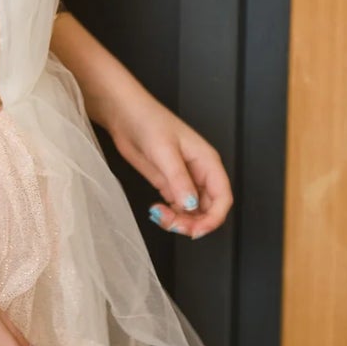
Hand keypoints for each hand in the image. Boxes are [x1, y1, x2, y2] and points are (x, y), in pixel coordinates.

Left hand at [109, 85, 232, 238]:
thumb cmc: (148, 121)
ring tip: (159, 216)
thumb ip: (179, 180)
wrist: (123, 114)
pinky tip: (156, 211)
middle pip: (209, 208)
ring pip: (193, 211)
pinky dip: (170, 215)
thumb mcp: (164, 151)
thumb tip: (191, 205)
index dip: (214, 218)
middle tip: (171, 225)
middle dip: (194, 223)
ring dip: (180, 221)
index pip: (223, 197)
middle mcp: (199, 172)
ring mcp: (184, 178)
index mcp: (207, 161)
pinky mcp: (168, 183)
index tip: (196, 231)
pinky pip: (178, 207)